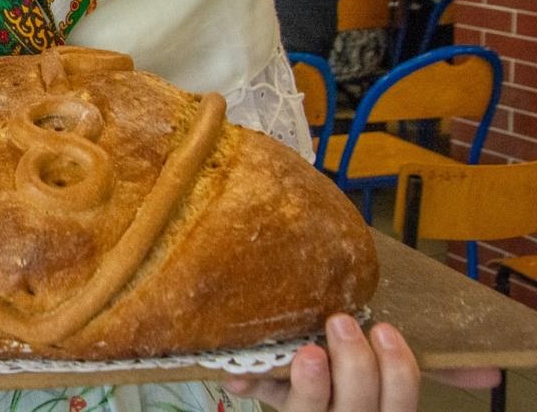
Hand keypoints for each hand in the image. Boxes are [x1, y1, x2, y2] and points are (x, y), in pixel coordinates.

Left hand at [224, 315, 500, 410]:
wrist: (304, 382)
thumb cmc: (356, 370)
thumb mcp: (391, 373)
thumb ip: (436, 370)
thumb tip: (489, 375)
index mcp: (378, 411)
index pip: (399, 408)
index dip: (398, 376)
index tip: (387, 330)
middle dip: (355, 370)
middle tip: (343, 322)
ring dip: (308, 386)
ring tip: (306, 351)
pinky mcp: (269, 404)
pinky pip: (259, 399)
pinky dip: (247, 386)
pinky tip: (237, 374)